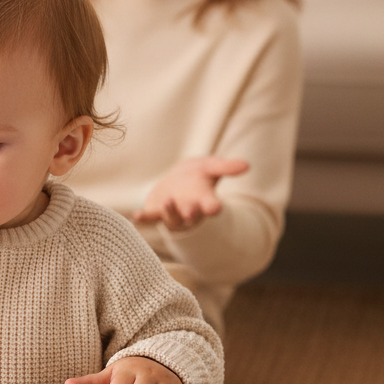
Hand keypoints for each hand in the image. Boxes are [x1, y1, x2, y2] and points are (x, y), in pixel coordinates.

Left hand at [132, 156, 248, 231]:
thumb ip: (226, 167)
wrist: (178, 181)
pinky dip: (144, 218)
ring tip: (168, 201)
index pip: (211, 205)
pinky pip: (151, 218)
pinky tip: (136, 216)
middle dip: (191, 213)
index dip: (213, 206)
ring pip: (172, 218)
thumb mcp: (212, 167)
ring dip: (170, 212)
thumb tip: (247, 165)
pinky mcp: (156, 212)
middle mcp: (190, 210)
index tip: (215, 207)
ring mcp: (173, 213)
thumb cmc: (198, 175)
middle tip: (191, 210)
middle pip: (192, 215)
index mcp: (205, 200)